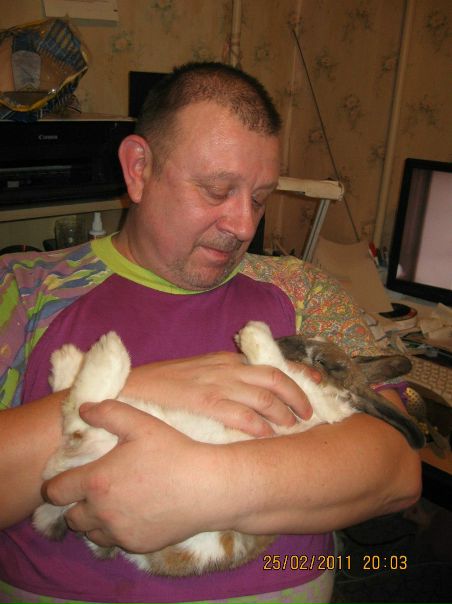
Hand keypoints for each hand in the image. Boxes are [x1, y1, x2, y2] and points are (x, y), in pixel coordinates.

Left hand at [42, 400, 224, 551]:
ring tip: (114, 501)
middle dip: (77, 503)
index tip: (70, 477)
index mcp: (97, 482)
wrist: (208, 487)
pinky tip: (134, 511)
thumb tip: (83, 410)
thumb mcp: (141, 423)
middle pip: (71, 517)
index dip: (57, 484)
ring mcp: (120, 533)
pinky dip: (117, 529)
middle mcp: (102, 513)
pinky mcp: (137, 545)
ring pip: (90, 532)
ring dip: (95, 519)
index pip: (55, 492)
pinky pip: (114, 542)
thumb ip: (108, 413)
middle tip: (96, 487)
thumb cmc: (174, 452)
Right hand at [123, 352, 318, 436]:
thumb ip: (224, 379)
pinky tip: (267, 435)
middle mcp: (226, 369)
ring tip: (292, 426)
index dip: (297, 375)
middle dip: (297, 396)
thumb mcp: (198, 373)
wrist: (128, 388)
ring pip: (263, 396)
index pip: (270, 364)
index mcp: (225, 360)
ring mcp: (216, 384)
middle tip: (308, 414)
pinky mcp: (203, 402)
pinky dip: (258, 425)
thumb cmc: (162, 386)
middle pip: (274, 378)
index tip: (317, 384)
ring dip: (282, 413)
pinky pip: (240, 413)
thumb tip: (250, 394)